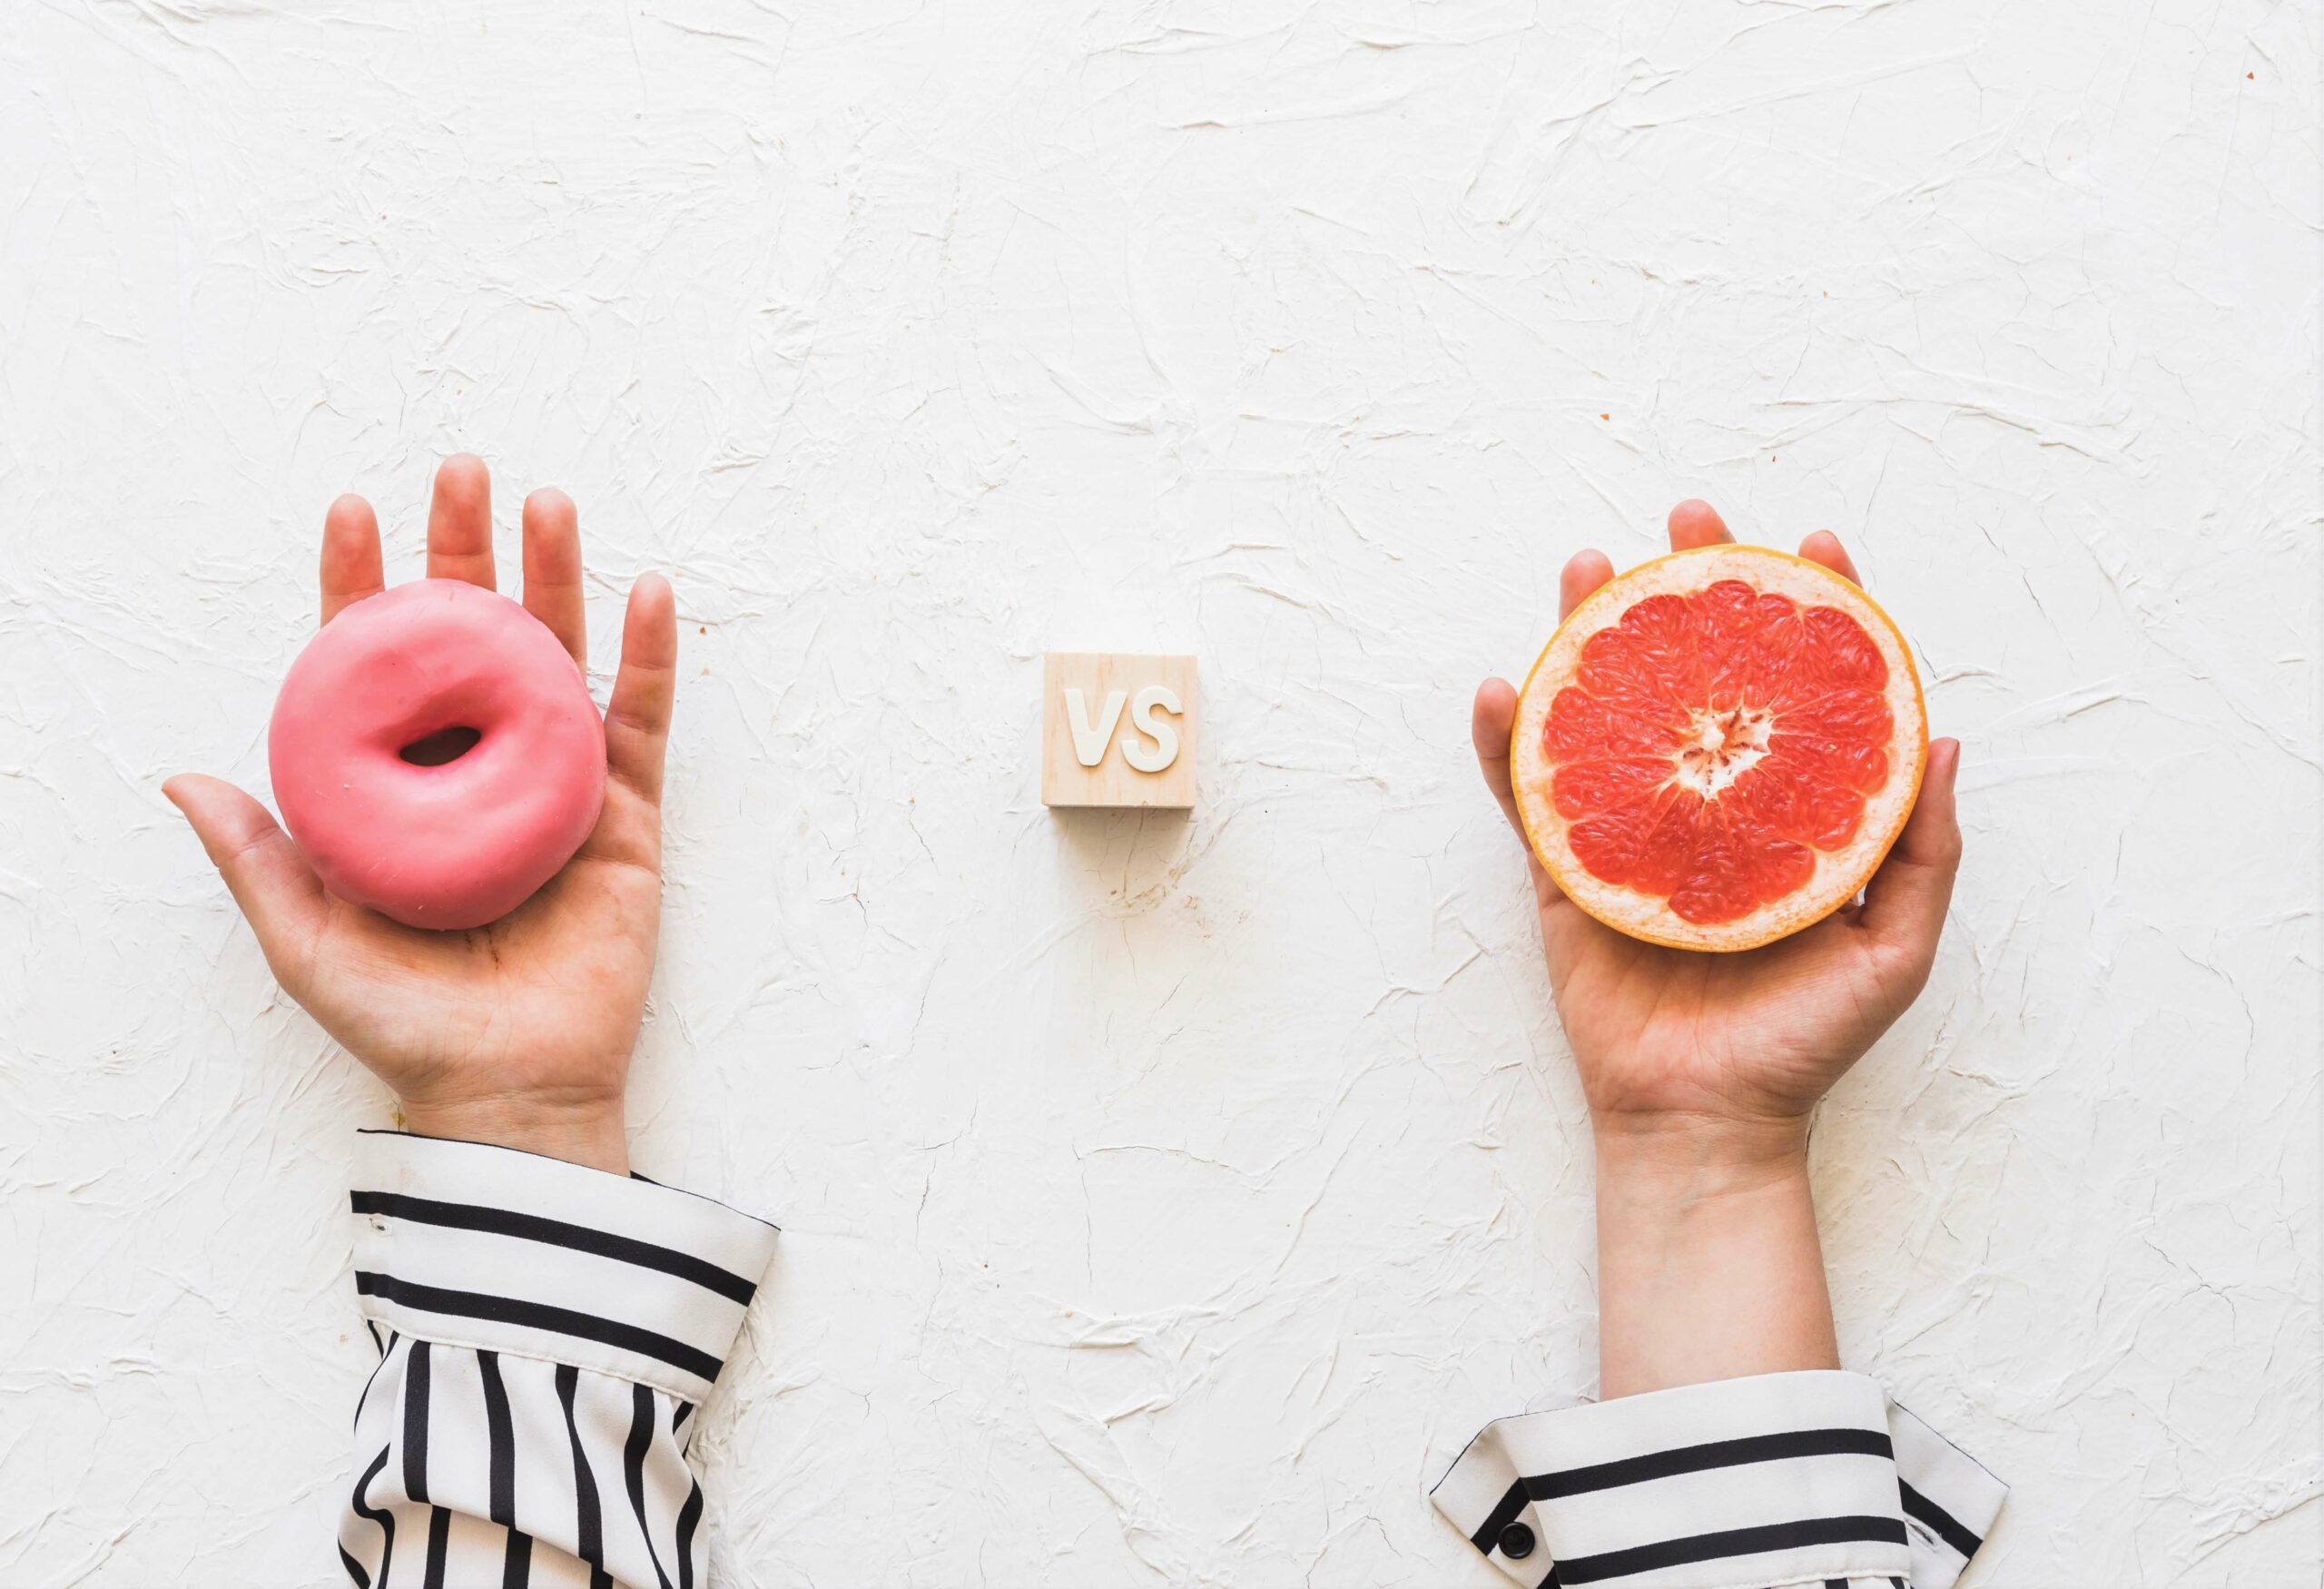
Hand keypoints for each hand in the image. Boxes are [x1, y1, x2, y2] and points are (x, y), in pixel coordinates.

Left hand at [164, 455, 676, 1174]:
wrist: (507, 1088)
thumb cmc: (403, 1023)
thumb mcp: (305, 941)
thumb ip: (255, 860)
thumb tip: (181, 780)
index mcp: (402, 787)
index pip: (379, 665)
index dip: (364, 587)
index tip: (351, 511)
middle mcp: (479, 770)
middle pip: (474, 637)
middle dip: (466, 550)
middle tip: (459, 472)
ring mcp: (557, 786)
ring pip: (557, 658)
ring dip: (557, 577)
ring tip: (548, 503)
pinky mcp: (628, 816)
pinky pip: (640, 722)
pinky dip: (649, 658)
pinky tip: (649, 594)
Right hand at [1471, 499, 1962, 1160]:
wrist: (1704, 1122)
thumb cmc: (1804, 1044)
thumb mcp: (1894, 950)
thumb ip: (1922, 851)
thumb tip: (1940, 735)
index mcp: (1787, 813)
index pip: (1800, 690)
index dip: (1811, 613)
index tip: (1812, 545)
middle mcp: (1708, 806)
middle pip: (1695, 674)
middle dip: (1690, 587)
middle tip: (1688, 518)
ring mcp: (1629, 833)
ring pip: (1606, 710)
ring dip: (1590, 632)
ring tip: (1587, 566)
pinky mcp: (1565, 873)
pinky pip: (1525, 796)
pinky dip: (1503, 742)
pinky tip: (1500, 688)